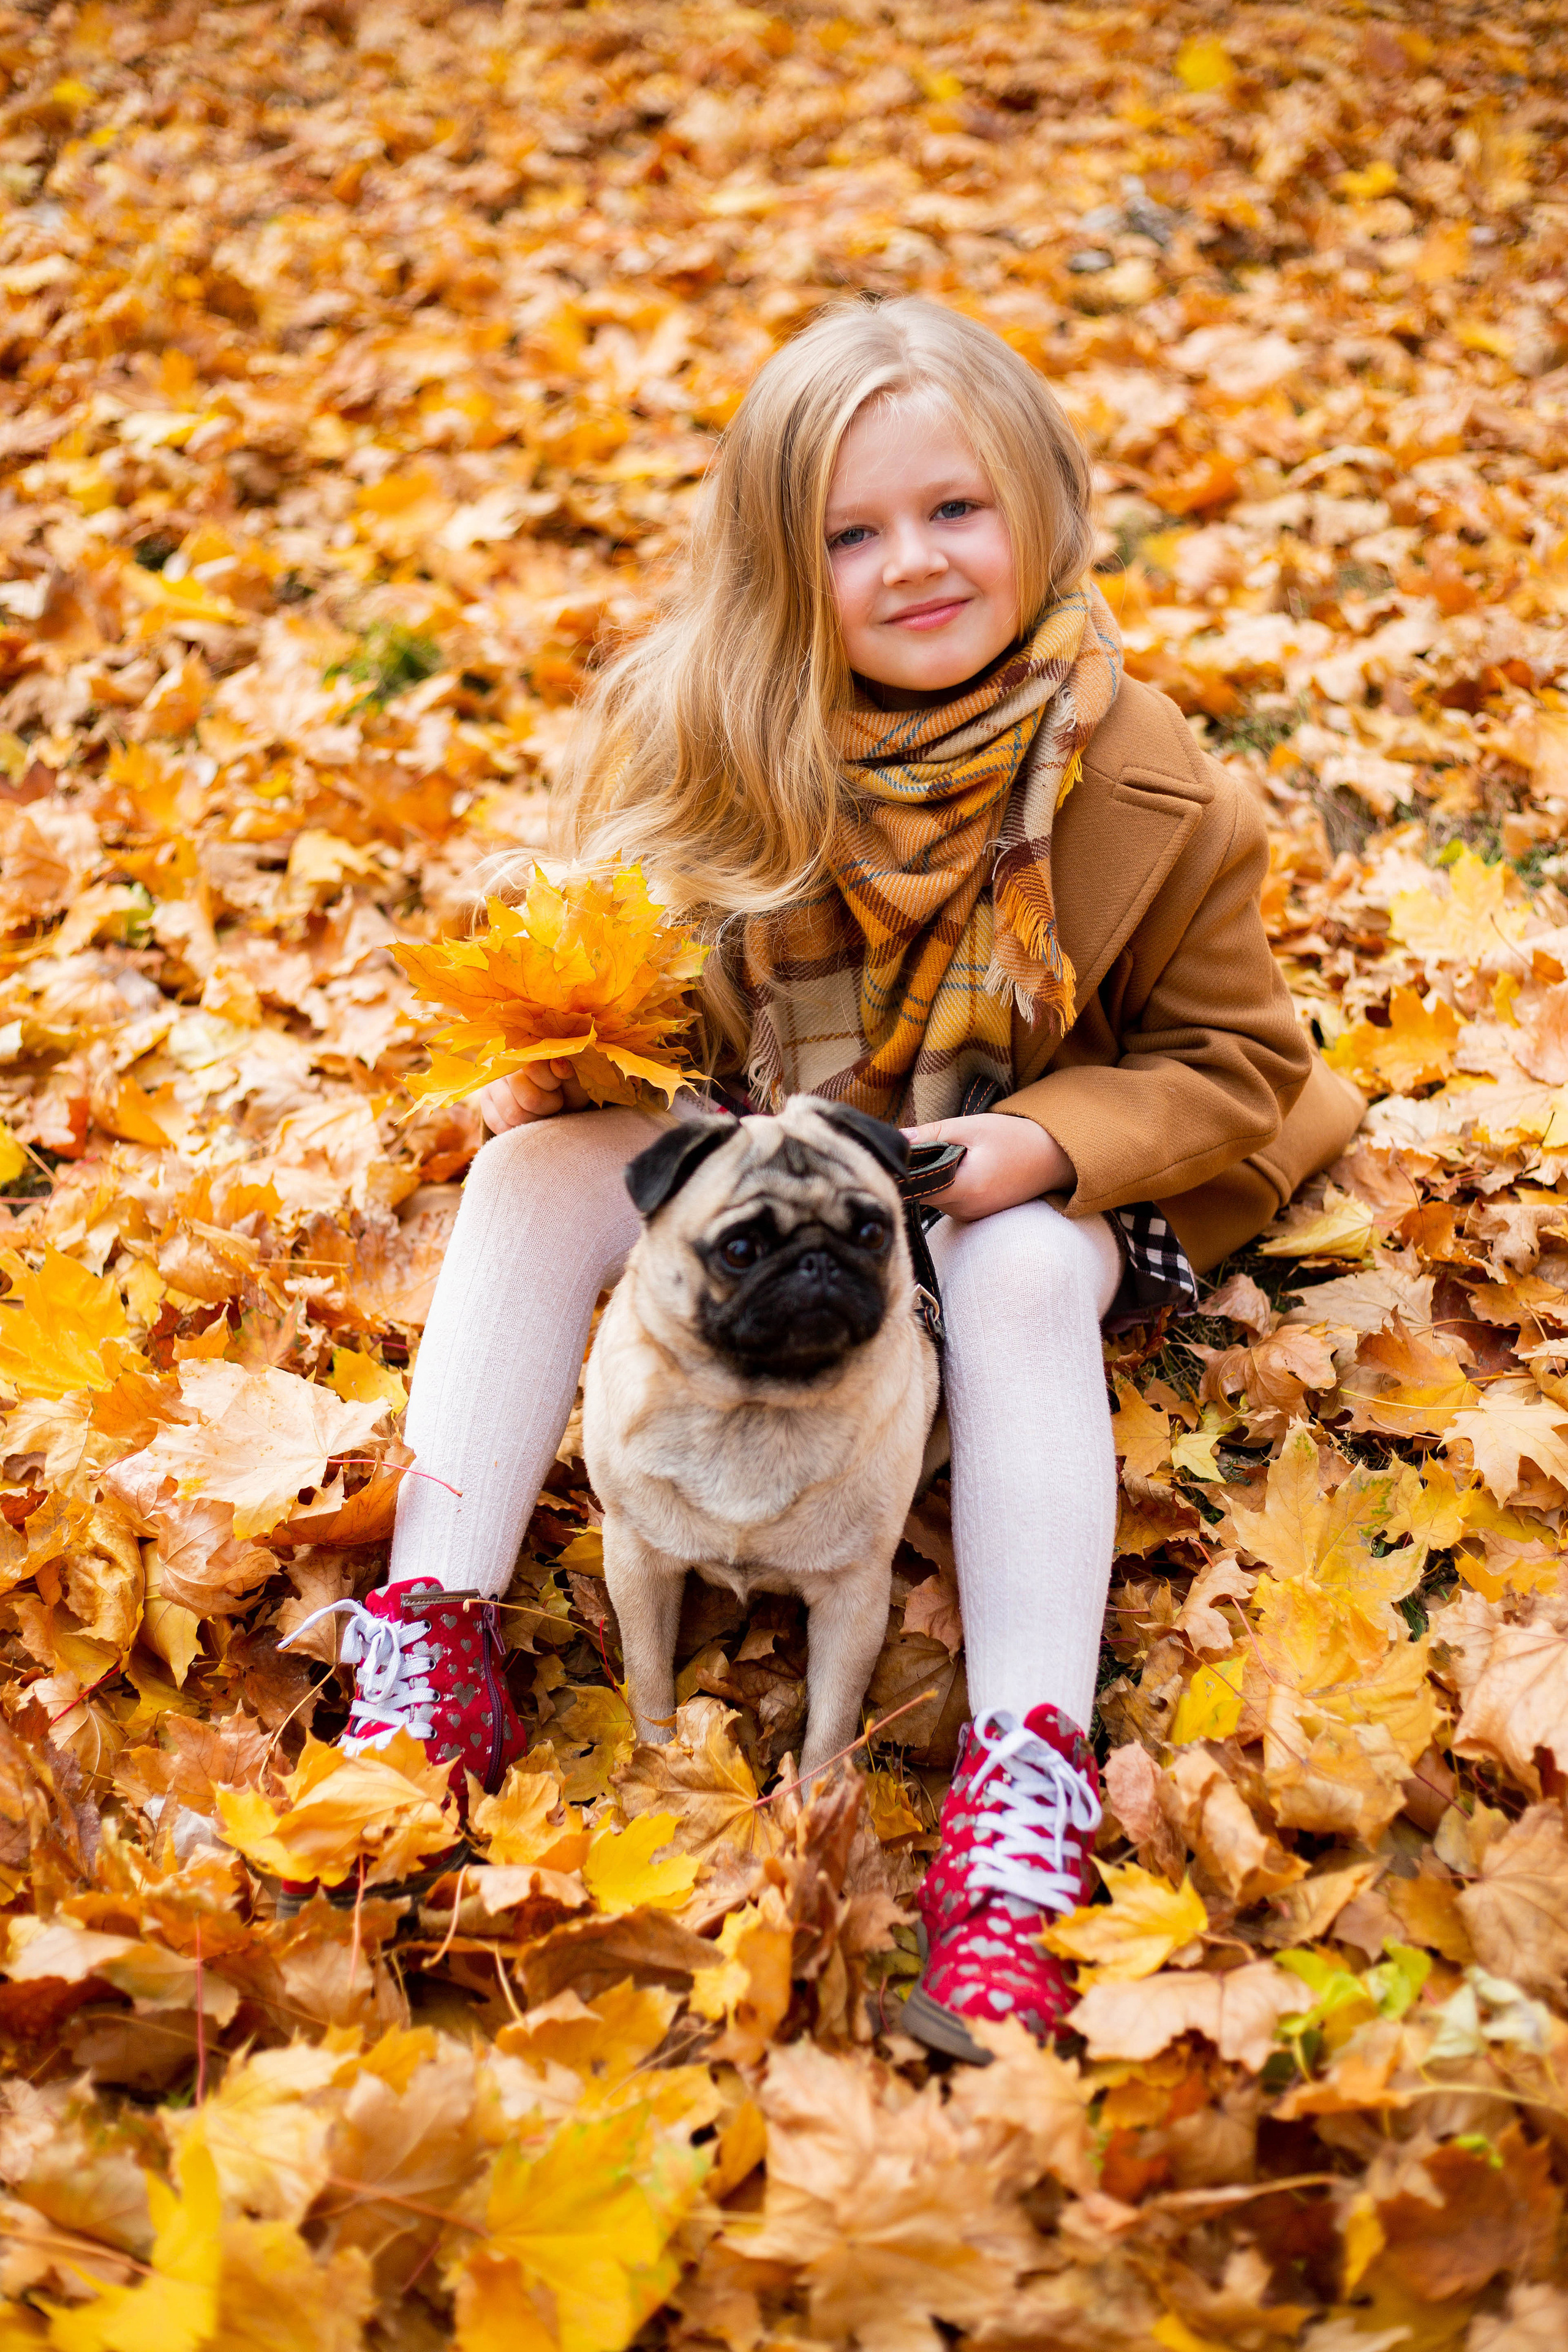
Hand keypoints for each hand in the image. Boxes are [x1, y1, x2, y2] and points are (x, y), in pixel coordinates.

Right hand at [478, 1058, 590, 1132]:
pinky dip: (520, 1128)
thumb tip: (559, 1064)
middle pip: (529, 1098)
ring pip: (514, 1114)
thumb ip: (570, 1070)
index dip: (552, 1083)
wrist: (558, 1097)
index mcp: (527, 1049)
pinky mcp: (485, 1105)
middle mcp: (503, 1063)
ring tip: (543, 1110)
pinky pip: (501, 1126)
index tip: (558, 1083)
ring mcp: (491, 1084)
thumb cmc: (568, 1085)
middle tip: (555, 1101)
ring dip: (536, 1118)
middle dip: (549, 1105)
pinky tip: (529, 1118)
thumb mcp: (575, 1077)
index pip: (535, 1068)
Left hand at [901, 1112, 1073, 1220]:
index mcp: (964, 1189)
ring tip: (946, 1156)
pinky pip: (949, 1202)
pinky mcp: (976, 1215)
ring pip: (934, 1199)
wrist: (1054, 1157)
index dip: (901, 1171)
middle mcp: (966, 1211)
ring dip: (932, 1179)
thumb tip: (896, 1138)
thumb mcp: (971, 1128)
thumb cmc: (1014, 1138)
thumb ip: (932, 1134)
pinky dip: (946, 1186)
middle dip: (917, 1173)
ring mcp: (971, 1217)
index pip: (914, 1189)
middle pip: (922, 1195)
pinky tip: (958, 1168)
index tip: (896, 1153)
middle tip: (923, 1146)